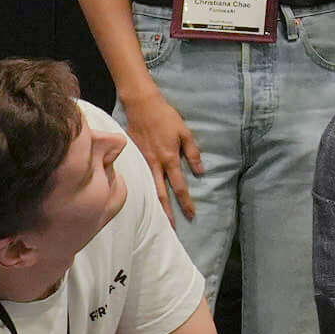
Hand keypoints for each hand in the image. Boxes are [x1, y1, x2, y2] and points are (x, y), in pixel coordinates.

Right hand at [121, 90, 201, 220]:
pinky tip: (144, 199)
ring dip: (154, 205)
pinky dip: (143, 191)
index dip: (186, 201)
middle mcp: (155, 164)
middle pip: (162, 193)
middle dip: (167, 212)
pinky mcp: (134, 157)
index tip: (191, 215)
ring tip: (157, 220)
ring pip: (149, 188)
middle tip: (171, 228)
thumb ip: (193, 153)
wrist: (141, 105)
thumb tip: (200, 172)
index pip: (179, 186)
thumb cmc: (166, 117)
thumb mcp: (184, 132)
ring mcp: (143, 161)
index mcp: (169, 158)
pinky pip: (140, 178)